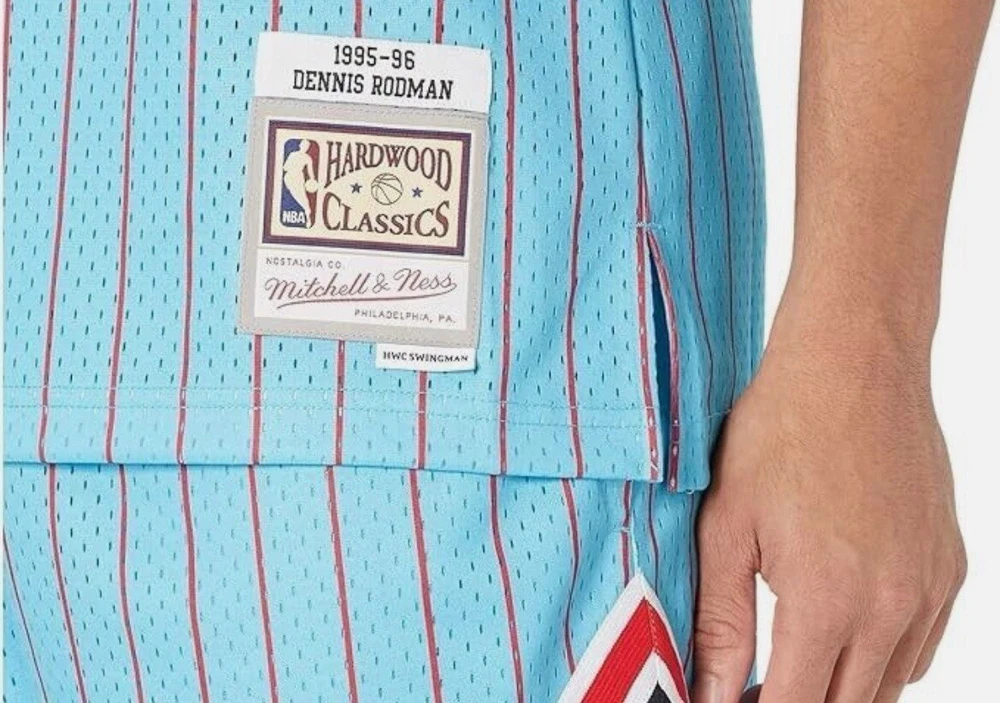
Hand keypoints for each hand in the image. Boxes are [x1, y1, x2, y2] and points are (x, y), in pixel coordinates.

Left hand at [691, 318, 965, 702]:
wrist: (852, 364)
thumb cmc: (781, 431)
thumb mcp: (726, 524)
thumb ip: (722, 620)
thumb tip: (711, 689)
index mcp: (828, 599)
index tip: (732, 701)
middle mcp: (892, 605)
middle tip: (754, 685)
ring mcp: (929, 587)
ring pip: (889, 684)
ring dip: (841, 687)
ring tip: (792, 659)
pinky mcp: (949, 566)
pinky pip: (920, 645)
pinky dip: (883, 657)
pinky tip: (843, 627)